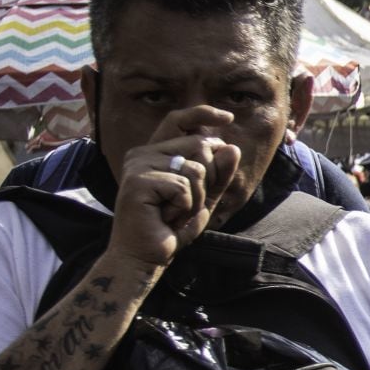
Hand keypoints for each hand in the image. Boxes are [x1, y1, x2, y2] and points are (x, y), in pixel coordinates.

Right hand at [109, 106, 241, 267]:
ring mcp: (138, 165)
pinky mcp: (137, 182)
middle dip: (209, 178)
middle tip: (187, 202)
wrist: (146, 256)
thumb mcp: (204, 197)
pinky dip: (185, 206)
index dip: (203, 114)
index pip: (179, 120)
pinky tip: (166, 217)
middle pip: (200, 145)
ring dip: (196, 198)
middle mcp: (143, 153)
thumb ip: (219, 174)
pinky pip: (184, 186)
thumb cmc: (172, 226)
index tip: (227, 118)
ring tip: (174, 212)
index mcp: (156, 152)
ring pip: (196, 169)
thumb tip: (231, 147)